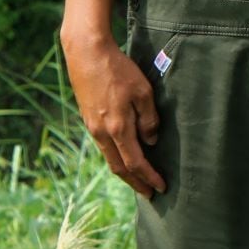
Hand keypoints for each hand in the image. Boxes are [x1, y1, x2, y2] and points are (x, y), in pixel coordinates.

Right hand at [64, 32, 164, 197]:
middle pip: (119, 167)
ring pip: (110, 158)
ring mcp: (92, 127)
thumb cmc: (119, 70)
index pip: (135, 162)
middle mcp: (101, 133)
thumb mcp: (143, 92)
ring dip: (125, 172)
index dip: (149, 177)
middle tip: (150, 194)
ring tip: (139, 180)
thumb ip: (149, 120)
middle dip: (136, 183)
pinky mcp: (89, 119)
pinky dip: (116, 158)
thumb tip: (151, 142)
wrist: (87, 54)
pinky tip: (125, 156)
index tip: (162, 187)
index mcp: (117, 128)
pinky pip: (104, 147)